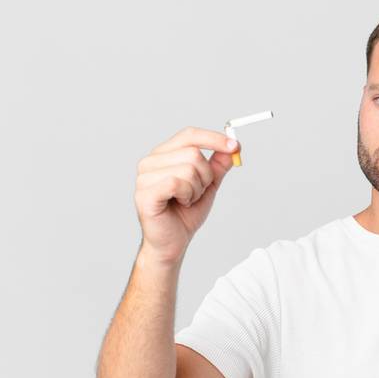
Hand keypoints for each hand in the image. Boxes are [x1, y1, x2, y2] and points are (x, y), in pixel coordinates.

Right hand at [134, 127, 240, 264]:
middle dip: (206, 176)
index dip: (214, 138)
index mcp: (163, 155)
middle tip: (197, 192)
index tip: (234, 146)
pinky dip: (188, 195)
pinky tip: (181, 204)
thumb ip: (217, 166)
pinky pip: (177, 183)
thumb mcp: (208, 185)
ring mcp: (144, 177)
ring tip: (187, 200)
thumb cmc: (185, 213)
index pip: (189, 135)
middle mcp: (150, 162)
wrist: (173, 242)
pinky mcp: (145, 193)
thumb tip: (232, 147)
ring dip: (196, 189)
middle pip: (193, 153)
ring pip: (188, 169)